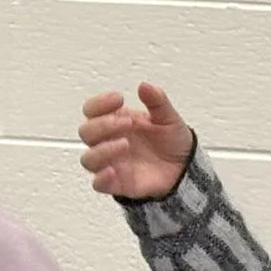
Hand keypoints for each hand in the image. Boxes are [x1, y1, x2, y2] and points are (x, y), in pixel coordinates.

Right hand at [77, 82, 195, 200]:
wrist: (184, 169)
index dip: (99, 103)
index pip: (92, 109)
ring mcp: (112, 162)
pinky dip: (101, 178)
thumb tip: (145, 85)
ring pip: (88, 159)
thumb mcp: (168, 117)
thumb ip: (157, 101)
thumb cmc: (171, 142)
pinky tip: (113, 171)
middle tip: (126, 123)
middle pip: (86, 132)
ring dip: (102, 150)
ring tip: (125, 144)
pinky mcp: (117, 183)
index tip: (118, 98)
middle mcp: (109, 141)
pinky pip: (98, 184)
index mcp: (116, 121)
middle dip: (103, 125)